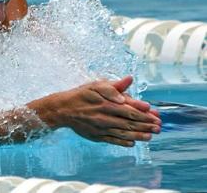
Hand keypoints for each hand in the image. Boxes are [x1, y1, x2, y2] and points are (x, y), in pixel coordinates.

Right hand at [28, 76, 161, 146]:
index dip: (144, 113)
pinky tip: (132, 142)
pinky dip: (123, 142)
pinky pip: (112, 140)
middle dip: (146, 125)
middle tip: (158, 127)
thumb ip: (114, 86)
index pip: (130, 109)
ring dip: (138, 135)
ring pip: (123, 133)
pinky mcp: (96, 136)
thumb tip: (129, 79)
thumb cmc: (81, 95)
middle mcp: (105, 117)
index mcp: (107, 103)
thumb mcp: (96, 85)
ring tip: (150, 136)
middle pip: (130, 122)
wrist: (62, 109)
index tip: (155, 114)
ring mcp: (101, 128)